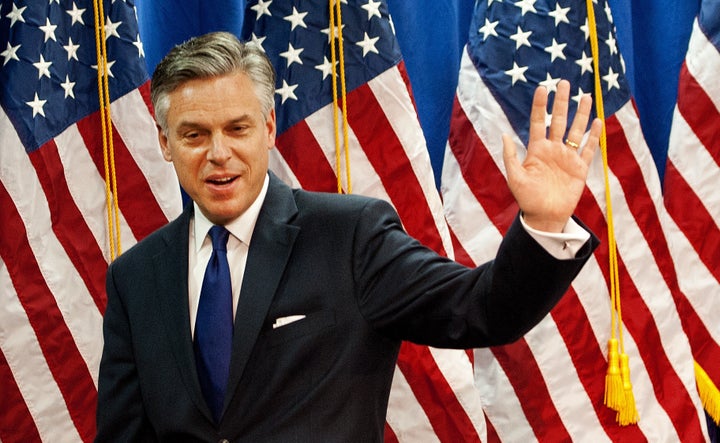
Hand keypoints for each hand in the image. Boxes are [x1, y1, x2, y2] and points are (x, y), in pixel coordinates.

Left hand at [502, 79, 601, 231]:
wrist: (545, 216)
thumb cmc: (527, 198)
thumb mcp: (515, 177)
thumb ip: (510, 156)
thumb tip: (504, 135)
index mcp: (536, 150)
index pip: (537, 122)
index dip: (540, 106)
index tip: (542, 88)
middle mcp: (553, 149)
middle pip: (558, 120)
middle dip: (561, 102)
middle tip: (564, 82)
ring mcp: (567, 157)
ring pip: (575, 130)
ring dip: (580, 114)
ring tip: (585, 96)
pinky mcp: (580, 168)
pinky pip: (588, 149)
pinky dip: (593, 136)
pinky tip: (598, 122)